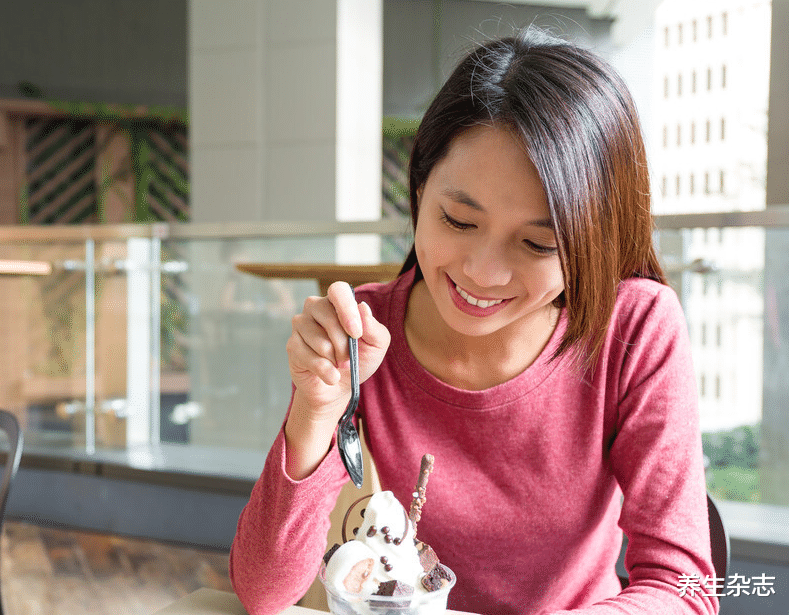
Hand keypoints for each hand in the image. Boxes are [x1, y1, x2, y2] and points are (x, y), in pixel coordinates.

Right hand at [284, 282, 389, 477]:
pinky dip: (320, 369)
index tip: (357, 330)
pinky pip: (302, 353)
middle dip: (338, 336)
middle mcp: (315, 313)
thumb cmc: (359, 368)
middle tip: (346, 356)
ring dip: (329, 354)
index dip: (345, 307)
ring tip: (337, 368)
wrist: (339, 397)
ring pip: (307, 330)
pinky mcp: (291, 350)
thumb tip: (363, 309)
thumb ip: (375, 329)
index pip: (337, 290)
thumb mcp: (376, 350)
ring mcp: (299, 331)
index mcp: (338, 308)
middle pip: (320, 309)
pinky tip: (329, 379)